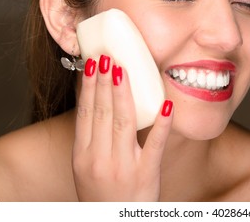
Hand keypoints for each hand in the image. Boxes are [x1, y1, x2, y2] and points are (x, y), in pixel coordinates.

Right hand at [72, 55, 172, 200]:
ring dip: (123, 94)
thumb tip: (98, 102)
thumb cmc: (101, 192)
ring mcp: (124, 166)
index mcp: (83, 156)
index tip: (91, 64)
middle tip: (107, 57)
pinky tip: (166, 105)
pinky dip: (161, 125)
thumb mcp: (86, 166)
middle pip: (102, 113)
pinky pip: (155, 145)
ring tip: (123, 70)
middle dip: (104, 82)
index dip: (88, 87)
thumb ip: (91, 137)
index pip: (85, 114)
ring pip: (123, 123)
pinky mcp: (147, 173)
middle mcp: (100, 160)